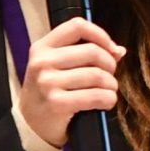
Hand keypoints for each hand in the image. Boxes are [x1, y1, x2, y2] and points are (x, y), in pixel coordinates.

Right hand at [19, 17, 121, 150]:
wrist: (30, 124)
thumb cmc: (48, 92)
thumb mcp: (56, 67)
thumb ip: (84, 54)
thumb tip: (119, 51)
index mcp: (42, 47)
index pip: (77, 26)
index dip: (100, 35)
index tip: (110, 48)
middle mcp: (42, 62)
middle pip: (92, 51)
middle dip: (110, 64)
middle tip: (109, 75)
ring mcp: (48, 83)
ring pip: (97, 75)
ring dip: (111, 85)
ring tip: (108, 90)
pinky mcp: (57, 103)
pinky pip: (96, 96)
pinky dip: (108, 99)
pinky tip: (106, 102)